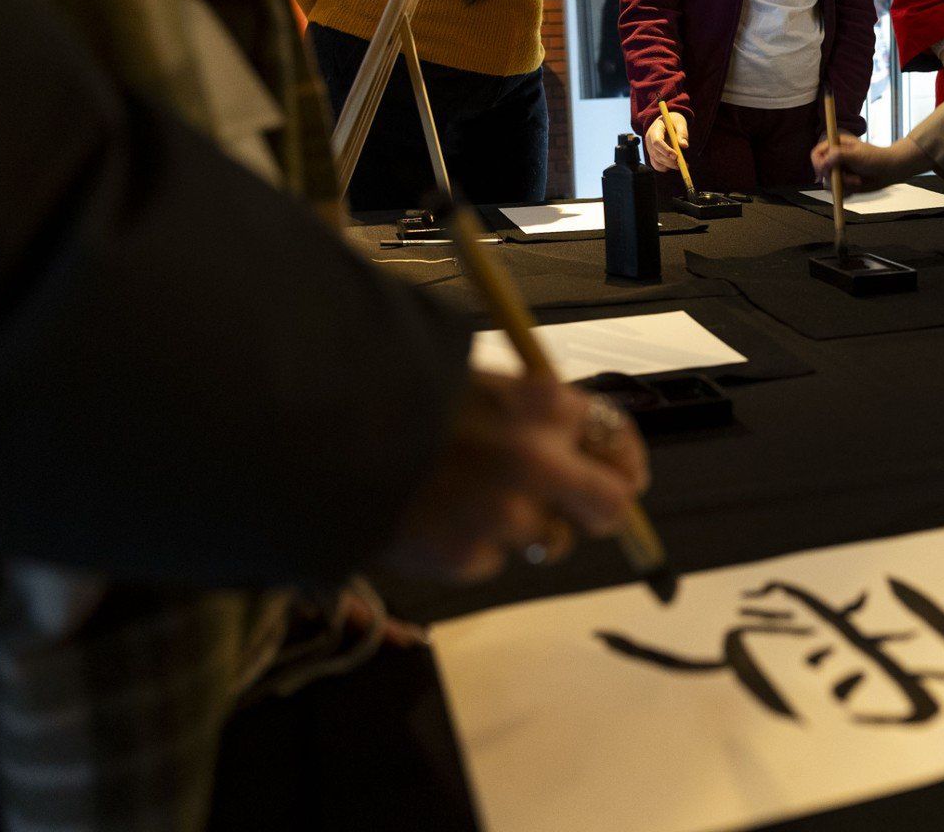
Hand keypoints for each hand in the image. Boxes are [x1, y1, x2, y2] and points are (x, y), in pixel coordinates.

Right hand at [378, 372, 649, 583]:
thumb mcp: (476, 383)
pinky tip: (433, 517)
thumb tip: (585, 451)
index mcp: (541, 402)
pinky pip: (494, 560)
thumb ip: (533, 415)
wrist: (319, 436)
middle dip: (598, 511)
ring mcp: (505, 515)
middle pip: (611, 506)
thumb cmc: (397, 400)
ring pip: (550, 542)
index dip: (622, 460)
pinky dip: (472, 546)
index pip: (615, 434)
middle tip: (572, 511)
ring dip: (523, 531)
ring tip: (466, 502)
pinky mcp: (471, 558)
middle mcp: (537, 459)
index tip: (623, 476)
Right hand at [645, 112, 687, 172]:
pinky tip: (676, 165)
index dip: (665, 150)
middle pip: (656, 154)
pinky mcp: (653, 155)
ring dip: (669, 166)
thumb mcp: (680, 123)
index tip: (676, 156)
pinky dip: (666, 168)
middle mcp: (649, 141)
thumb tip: (684, 145)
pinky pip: (657, 165)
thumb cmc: (673, 122)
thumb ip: (682, 133)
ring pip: (657, 162)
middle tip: (683, 164)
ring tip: (684, 165)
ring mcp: (650, 149)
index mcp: (655, 130)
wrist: (666, 122)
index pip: (656, 142)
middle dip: (669, 161)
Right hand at [809, 135, 929, 193]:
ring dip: (843, 185)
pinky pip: (837, 192)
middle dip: (836, 177)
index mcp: (835, 146)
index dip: (818, 164)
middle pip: (821, 172)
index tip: (825, 171)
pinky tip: (858, 185)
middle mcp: (835, 159)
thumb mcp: (856, 154)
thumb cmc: (875, 158)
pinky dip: (846, 191)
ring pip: (828, 184)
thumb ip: (839, 156)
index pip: (816, 154)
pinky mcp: (844, 183)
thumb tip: (823, 161)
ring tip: (857, 181)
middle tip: (852, 178)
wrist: (889, 171)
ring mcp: (839, 171)